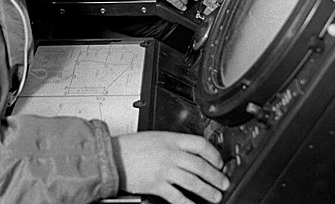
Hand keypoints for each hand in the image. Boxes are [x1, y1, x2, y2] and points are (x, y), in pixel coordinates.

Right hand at [112, 132, 228, 203]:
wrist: (111, 156)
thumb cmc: (130, 147)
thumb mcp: (155, 138)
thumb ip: (172, 144)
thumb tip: (190, 154)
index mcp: (170, 140)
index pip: (200, 145)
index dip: (214, 155)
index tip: (219, 162)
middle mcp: (170, 154)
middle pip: (200, 165)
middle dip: (216, 176)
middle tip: (223, 183)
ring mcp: (164, 170)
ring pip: (193, 181)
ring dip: (207, 190)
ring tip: (215, 197)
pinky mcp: (156, 185)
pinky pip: (177, 196)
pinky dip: (188, 203)